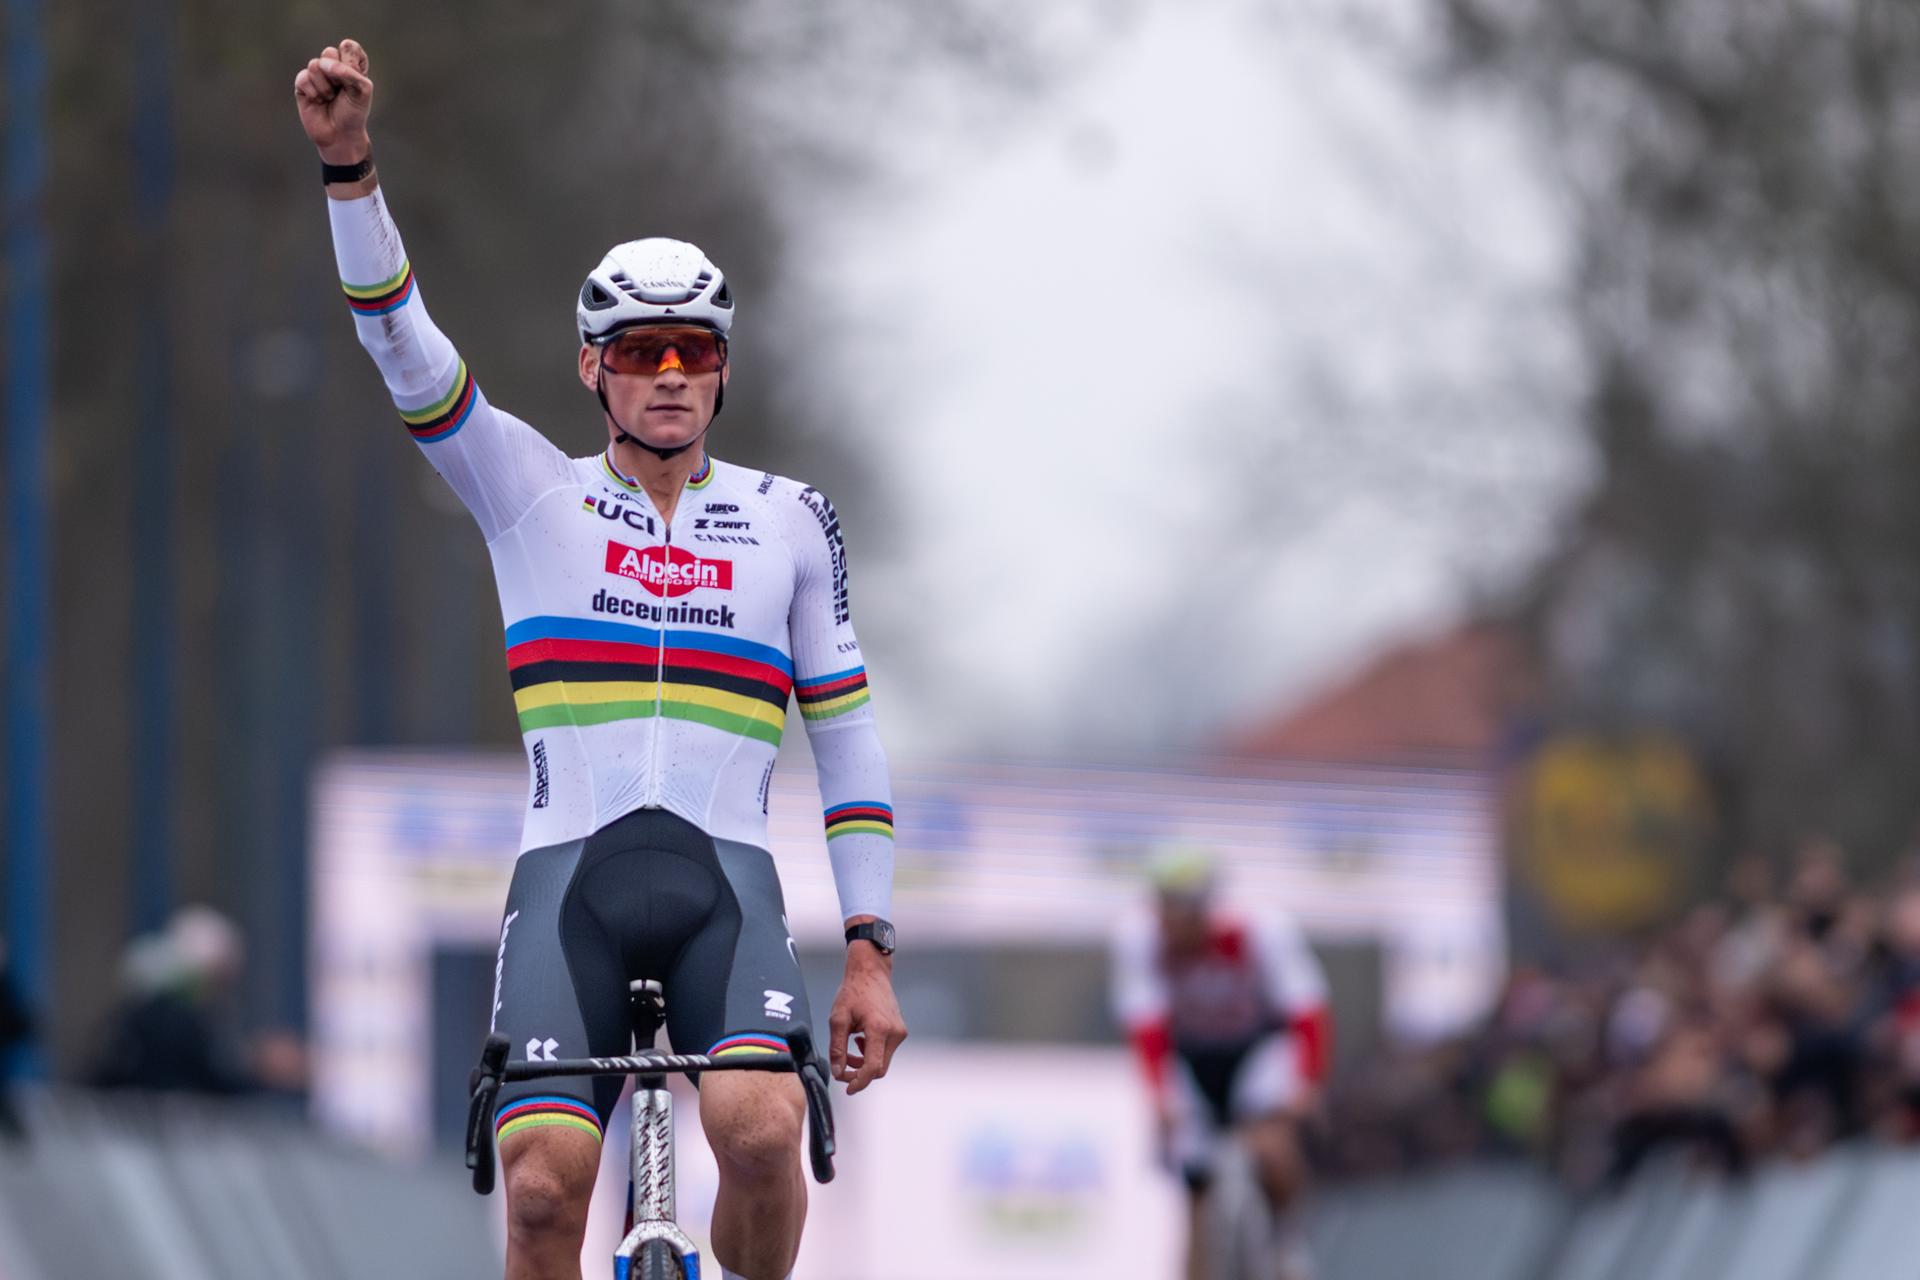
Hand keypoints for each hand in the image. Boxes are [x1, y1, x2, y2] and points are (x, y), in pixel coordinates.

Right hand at [293, 38, 373, 163]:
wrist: (339, 135)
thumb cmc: (353, 113)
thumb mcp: (362, 91)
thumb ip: (349, 72)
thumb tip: (324, 64)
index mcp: (351, 65)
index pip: (349, 46)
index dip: (351, 62)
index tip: (357, 78)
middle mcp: (333, 67)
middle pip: (329, 52)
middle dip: (336, 73)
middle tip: (341, 90)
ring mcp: (316, 75)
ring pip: (315, 64)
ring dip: (325, 86)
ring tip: (329, 98)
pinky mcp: (302, 84)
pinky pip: (303, 77)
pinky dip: (313, 92)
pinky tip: (318, 101)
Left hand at [827, 944, 907, 1094]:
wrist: (870, 972)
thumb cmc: (853, 991)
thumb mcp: (838, 1019)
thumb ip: (837, 1048)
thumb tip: (838, 1072)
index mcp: (879, 1029)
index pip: (873, 1067)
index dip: (860, 1082)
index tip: (848, 1088)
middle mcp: (895, 1033)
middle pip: (879, 1068)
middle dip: (860, 1073)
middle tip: (842, 1069)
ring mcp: (900, 1032)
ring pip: (883, 1061)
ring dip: (865, 1063)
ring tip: (849, 1050)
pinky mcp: (900, 1031)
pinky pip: (886, 1052)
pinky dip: (872, 1054)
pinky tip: (860, 1041)